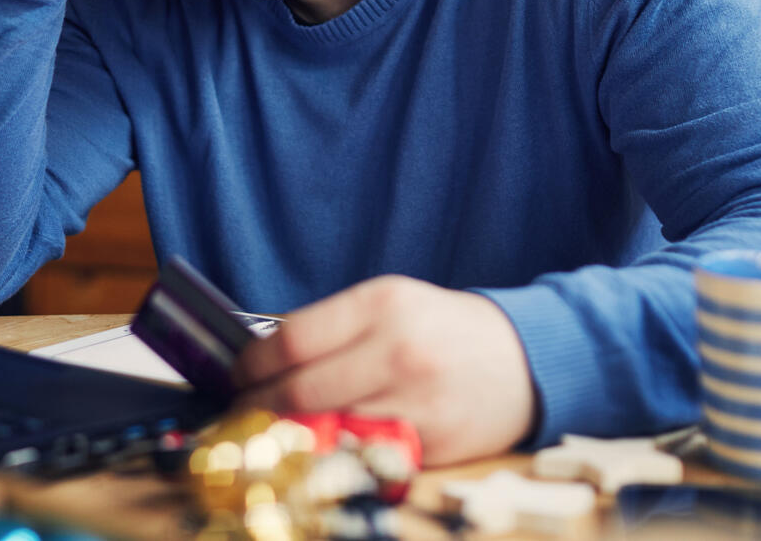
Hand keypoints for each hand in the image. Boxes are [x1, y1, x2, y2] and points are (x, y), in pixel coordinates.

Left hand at [232, 275, 537, 465]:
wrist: (523, 361)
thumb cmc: (442, 329)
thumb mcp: (391, 304)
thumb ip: (332, 329)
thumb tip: (263, 359)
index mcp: (382, 304)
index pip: (292, 340)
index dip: (251, 365)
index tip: (237, 375)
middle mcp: (398, 350)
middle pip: (300, 392)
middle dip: (258, 406)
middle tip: (240, 411)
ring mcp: (415, 401)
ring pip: (324, 430)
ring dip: (287, 437)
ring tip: (269, 432)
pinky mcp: (428, 444)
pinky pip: (360, 455)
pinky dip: (331, 455)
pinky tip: (317, 449)